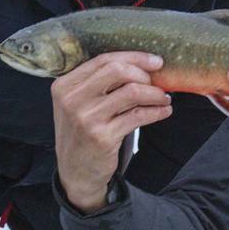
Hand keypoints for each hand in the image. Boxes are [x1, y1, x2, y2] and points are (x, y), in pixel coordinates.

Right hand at [52, 51, 172, 211]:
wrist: (75, 172)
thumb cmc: (81, 134)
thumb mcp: (77, 105)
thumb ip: (97, 84)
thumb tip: (139, 65)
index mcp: (64, 86)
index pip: (103, 60)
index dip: (133, 57)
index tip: (155, 61)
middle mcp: (72, 100)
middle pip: (117, 71)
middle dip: (143, 74)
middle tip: (157, 83)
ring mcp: (86, 119)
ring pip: (131, 92)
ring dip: (154, 94)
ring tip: (164, 98)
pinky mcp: (102, 137)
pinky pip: (137, 116)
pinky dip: (156, 111)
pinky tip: (164, 111)